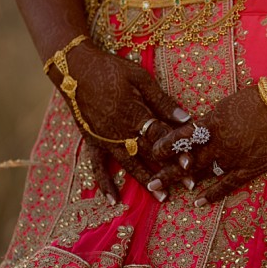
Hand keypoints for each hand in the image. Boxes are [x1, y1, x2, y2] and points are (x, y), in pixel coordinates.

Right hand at [52, 40, 190, 200]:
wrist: (73, 67)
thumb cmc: (111, 68)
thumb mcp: (140, 78)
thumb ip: (162, 101)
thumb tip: (186, 118)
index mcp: (133, 112)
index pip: (160, 136)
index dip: (177, 149)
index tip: (193, 162)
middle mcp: (119, 130)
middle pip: (149, 154)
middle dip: (170, 170)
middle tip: (189, 185)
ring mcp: (104, 138)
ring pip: (129, 164)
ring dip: (146, 181)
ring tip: (163, 198)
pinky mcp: (91, 140)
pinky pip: (97, 166)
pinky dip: (105, 184)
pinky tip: (114, 199)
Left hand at [149, 85, 266, 204]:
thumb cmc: (260, 99)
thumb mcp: (228, 104)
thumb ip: (211, 120)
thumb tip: (197, 129)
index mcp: (212, 122)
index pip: (181, 136)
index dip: (165, 145)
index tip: (151, 151)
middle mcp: (218, 142)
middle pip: (186, 159)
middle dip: (167, 171)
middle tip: (149, 182)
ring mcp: (233, 158)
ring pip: (202, 173)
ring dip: (183, 182)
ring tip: (165, 192)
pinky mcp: (249, 168)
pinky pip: (226, 185)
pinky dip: (211, 194)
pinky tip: (197, 202)